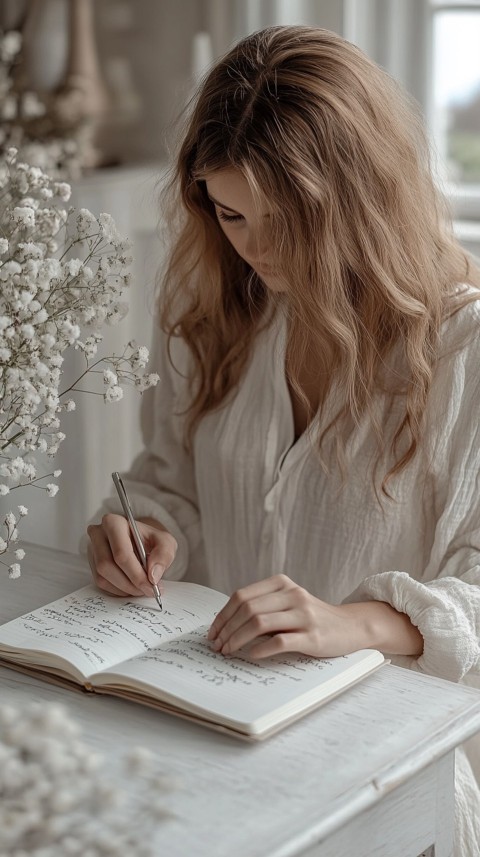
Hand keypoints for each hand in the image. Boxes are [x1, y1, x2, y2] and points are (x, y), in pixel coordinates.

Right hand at [87, 513, 176, 596]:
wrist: (140, 540)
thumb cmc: (151, 539)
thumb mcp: (165, 542)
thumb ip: (163, 555)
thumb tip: (153, 576)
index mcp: (114, 523)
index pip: (121, 553)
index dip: (136, 574)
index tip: (152, 586)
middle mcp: (98, 533)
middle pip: (107, 566)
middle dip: (130, 583)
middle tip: (147, 590)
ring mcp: (92, 548)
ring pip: (102, 576)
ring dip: (124, 588)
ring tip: (141, 588)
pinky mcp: (91, 562)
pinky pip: (100, 582)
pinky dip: (118, 589)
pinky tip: (131, 586)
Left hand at [207, 574, 369, 659]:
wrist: (351, 626)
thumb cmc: (313, 618)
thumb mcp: (288, 603)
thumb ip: (263, 607)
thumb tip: (226, 626)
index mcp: (282, 584)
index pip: (242, 596)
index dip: (223, 615)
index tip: (213, 632)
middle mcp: (292, 595)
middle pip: (248, 609)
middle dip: (227, 629)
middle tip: (217, 646)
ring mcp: (304, 615)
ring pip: (260, 622)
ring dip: (237, 639)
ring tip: (228, 651)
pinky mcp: (312, 636)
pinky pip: (280, 641)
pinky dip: (261, 649)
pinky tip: (251, 655)